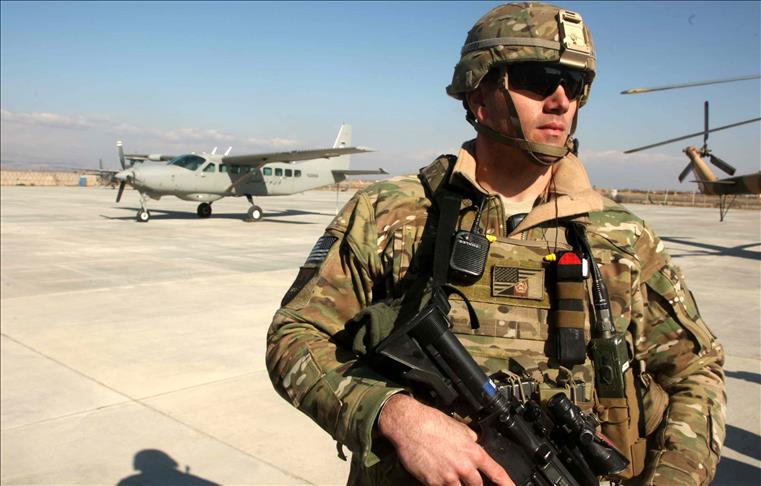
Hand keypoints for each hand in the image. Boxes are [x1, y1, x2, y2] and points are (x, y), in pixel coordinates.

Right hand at [378, 394, 514, 485]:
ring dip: (456, 483)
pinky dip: (441, 483)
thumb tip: (475, 444)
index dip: (507, 484)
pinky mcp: (434, 483)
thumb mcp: (459, 428)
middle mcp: (464, 467)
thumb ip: (470, 439)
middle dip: (473, 483)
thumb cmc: (431, 422)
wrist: (409, 425)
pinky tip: (435, 473)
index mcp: (473, 451)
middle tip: (464, 474)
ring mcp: (448, 477)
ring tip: (448, 472)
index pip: (496, 472)